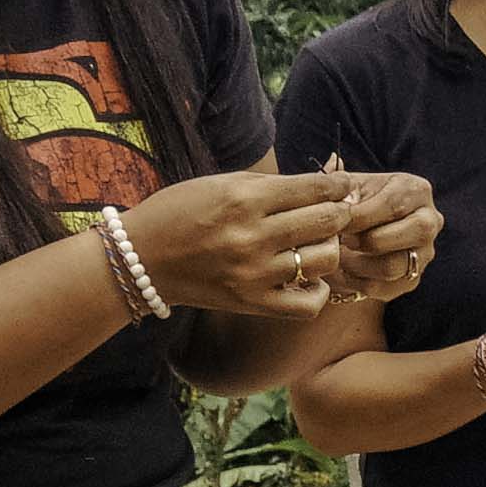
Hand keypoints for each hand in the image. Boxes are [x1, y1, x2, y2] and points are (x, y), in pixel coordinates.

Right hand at [121, 170, 367, 318]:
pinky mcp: (251, 303)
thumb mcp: (222, 183)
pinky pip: (309, 303)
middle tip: (337, 212)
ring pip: (325, 259)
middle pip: (328, 221)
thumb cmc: (181, 212)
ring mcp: (254, 273)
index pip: (316, 189)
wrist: (141, 258)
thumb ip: (272, 185)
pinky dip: (318, 290)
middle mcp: (252, 236)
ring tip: (318, 243)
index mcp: (245, 199)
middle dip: (340, 213)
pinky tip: (308, 277)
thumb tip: (323, 186)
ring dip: (330, 248)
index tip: (344, 186)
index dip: (339, 185)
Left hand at [315, 158, 440, 305]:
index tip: (332, 221)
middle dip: (366, 239)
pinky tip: (343, 270)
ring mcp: (425, 252)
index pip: (393, 205)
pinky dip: (358, 281)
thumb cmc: (353, 204)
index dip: (359, 216)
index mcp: (416, 190)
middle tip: (340, 239)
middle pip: (410, 233)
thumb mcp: (348, 186)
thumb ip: (339, 179)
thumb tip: (332, 163)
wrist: (358, 235)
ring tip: (338, 255)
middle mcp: (430, 220)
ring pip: (395, 266)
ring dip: (358, 263)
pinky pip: (386, 287)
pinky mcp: (412, 279)